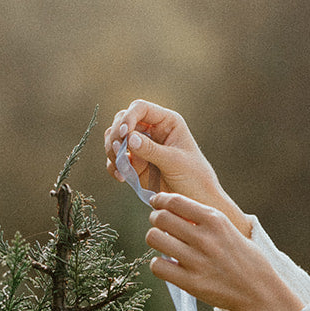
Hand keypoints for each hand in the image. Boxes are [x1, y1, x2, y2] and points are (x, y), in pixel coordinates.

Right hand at [103, 99, 251, 237]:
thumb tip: (129, 137)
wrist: (197, 202)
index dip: (128, 117)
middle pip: (123, 120)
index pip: (140, 108)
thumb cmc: (195, 178)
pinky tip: (120, 177)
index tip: (124, 133)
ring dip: (112, 150)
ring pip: (116, 138)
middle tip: (117, 151)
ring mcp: (142, 146)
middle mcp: (152, 130)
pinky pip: (116, 159)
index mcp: (167, 122)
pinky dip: (113, 166)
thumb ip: (152, 150)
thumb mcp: (175, 162)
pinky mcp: (136, 163)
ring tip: (119, 167)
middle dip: (116, 134)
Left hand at [146, 193, 303, 310]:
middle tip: (160, 226)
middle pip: (160, 218)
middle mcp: (205, 238)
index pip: (174, 201)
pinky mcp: (191, 283)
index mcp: (215, 220)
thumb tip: (175, 210)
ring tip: (164, 245)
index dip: (160, 200)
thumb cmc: (247, 260)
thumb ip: (205, 220)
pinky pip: (158, 266)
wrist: (261, 292)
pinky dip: (159, 264)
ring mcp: (197, 261)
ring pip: (154, 239)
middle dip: (156, 219)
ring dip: (155, 240)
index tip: (157, 204)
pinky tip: (169, 266)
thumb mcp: (230, 230)